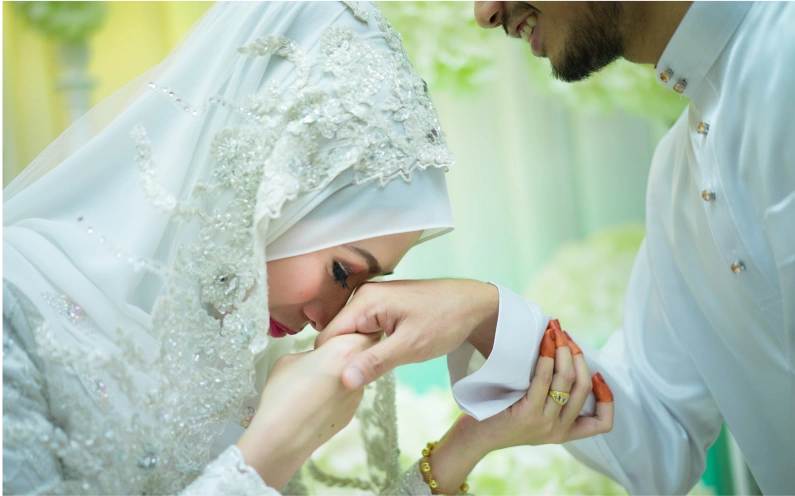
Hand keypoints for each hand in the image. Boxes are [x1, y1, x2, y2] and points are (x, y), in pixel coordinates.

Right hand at [236, 333, 377, 488]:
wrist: (283, 436)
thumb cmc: (283, 393)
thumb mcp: (290, 359)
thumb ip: (312, 352)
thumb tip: (318, 357)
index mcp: (344, 349)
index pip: (365, 328)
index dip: (353, 328)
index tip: (337, 334)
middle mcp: (358, 370)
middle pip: (367, 350)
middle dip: (354, 347)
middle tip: (331, 352)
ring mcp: (358, 394)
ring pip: (360, 373)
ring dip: (348, 370)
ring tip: (320, 379)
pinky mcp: (352, 413)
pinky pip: (350, 393)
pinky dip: (340, 391)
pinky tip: (318, 398)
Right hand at [314, 279, 497, 388]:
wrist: (473, 306)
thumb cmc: (446, 320)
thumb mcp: (410, 346)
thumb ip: (375, 362)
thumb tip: (344, 380)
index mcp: (365, 300)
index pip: (329, 336)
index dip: (333, 361)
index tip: (343, 382)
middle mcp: (363, 295)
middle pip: (337, 335)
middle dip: (345, 358)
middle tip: (364, 377)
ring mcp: (372, 300)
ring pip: (350, 335)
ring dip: (358, 353)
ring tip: (374, 368)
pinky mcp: (381, 307)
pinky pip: (363, 330)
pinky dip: (368, 346)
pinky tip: (382, 356)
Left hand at [422, 325, 613, 493]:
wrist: (475, 436)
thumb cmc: (502, 416)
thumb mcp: (534, 414)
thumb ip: (551, 399)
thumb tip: (564, 357)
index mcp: (564, 432)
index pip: (603, 423)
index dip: (607, 398)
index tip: (597, 374)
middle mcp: (558, 430)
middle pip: (583, 388)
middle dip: (578, 356)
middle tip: (566, 336)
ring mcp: (544, 424)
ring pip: (567, 380)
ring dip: (563, 350)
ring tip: (555, 331)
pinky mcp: (528, 415)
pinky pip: (544, 380)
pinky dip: (547, 357)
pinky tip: (544, 342)